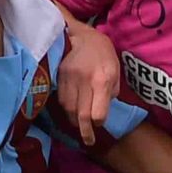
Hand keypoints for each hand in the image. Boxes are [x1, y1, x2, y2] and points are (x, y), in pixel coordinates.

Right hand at [56, 18, 118, 145]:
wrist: (76, 31)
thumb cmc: (100, 50)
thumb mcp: (114, 68)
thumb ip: (111, 90)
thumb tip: (104, 109)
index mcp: (101, 79)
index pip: (98, 113)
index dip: (99, 122)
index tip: (99, 124)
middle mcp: (84, 81)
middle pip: (81, 115)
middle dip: (85, 131)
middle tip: (88, 141)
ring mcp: (68, 80)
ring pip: (68, 110)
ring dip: (74, 121)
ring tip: (79, 124)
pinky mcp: (57, 77)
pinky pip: (61, 100)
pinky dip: (66, 108)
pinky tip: (70, 110)